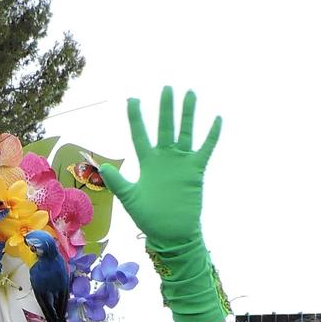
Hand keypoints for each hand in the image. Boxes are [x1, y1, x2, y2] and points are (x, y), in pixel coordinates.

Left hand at [94, 87, 221, 249]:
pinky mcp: (195, 171)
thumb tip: (104, 167)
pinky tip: (216, 118)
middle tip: (166, 88)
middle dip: (165, 108)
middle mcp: (164, 158)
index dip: (136, 118)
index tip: (132, 99)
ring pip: (185, 132)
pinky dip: (211, 135)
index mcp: (147, 163)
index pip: (140, 135)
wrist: (171, 234)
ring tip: (189, 94)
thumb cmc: (149, 218)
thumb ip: (119, 182)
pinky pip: (205, 149)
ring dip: (187, 114)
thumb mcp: (131, 199)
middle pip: (165, 127)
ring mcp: (181, 163)